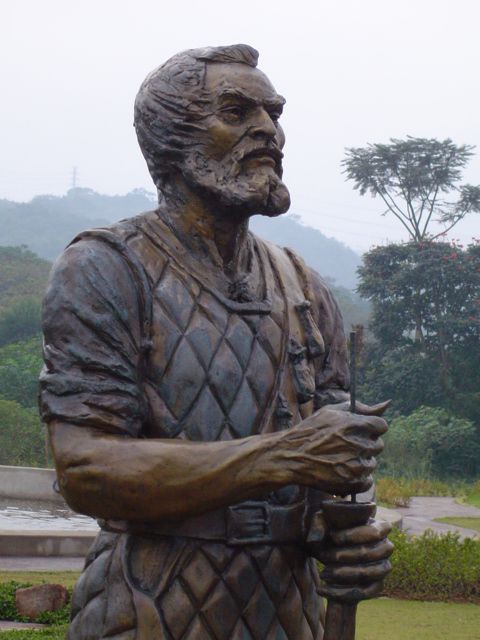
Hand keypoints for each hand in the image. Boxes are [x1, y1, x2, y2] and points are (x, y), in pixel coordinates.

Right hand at [274, 400, 388, 495]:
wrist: (291, 456)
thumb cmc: (311, 431)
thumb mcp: (332, 411)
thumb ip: (361, 407)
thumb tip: (386, 405)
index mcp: (356, 425)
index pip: (381, 426)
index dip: (370, 428)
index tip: (358, 431)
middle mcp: (360, 445)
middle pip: (378, 445)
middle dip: (365, 444)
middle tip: (345, 445)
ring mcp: (357, 466)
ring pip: (372, 463)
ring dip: (360, 461)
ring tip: (339, 458)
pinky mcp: (353, 483)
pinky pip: (368, 481)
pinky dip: (358, 478)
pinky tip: (341, 471)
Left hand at [315, 519, 393, 601]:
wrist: (332, 551)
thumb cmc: (331, 531)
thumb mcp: (324, 522)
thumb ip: (319, 523)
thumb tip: (315, 538)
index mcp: (379, 527)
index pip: (374, 531)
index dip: (353, 535)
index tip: (332, 536)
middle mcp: (386, 547)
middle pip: (369, 554)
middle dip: (345, 555)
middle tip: (324, 556)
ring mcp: (384, 568)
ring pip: (367, 574)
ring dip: (343, 574)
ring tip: (323, 573)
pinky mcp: (377, 586)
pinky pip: (363, 592)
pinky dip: (342, 593)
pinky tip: (323, 589)